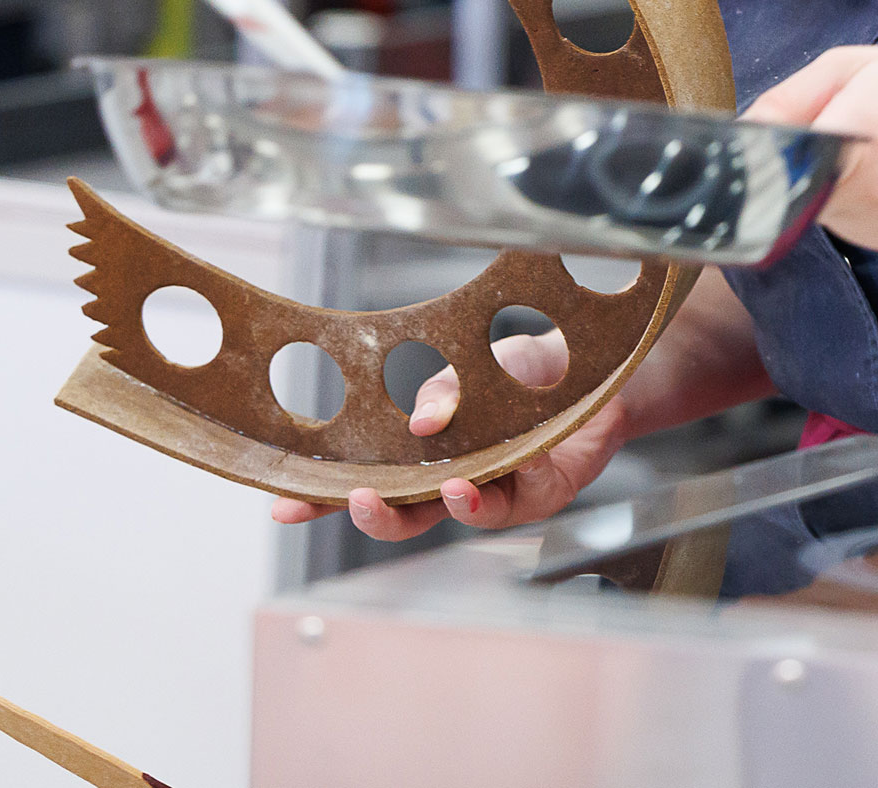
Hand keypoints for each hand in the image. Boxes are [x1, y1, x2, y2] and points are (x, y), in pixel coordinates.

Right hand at [265, 328, 628, 541]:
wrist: (591, 366)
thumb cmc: (521, 369)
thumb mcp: (469, 362)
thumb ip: (442, 391)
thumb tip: (418, 422)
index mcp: (425, 454)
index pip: (368, 481)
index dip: (326, 498)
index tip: (286, 504)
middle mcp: (457, 479)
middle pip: (408, 515)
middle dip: (379, 517)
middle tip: (359, 502)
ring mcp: (500, 490)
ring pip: (465, 515)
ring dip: (450, 505)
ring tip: (447, 487)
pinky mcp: (544, 492)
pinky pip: (523, 496)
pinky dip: (509, 482)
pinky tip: (497, 472)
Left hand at [742, 45, 877, 251]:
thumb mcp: (862, 65)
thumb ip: (793, 96)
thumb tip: (743, 131)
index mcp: (856, 134)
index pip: (771, 160)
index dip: (756, 151)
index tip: (748, 144)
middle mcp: (865, 192)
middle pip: (786, 185)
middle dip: (792, 159)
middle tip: (831, 128)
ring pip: (810, 206)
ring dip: (819, 179)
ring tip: (868, 148)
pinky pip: (841, 221)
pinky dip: (846, 198)